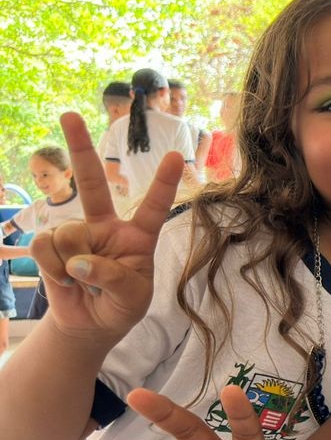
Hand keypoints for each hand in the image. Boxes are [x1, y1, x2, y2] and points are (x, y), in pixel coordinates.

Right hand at [31, 113, 181, 345]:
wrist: (90, 324)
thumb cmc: (121, 307)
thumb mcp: (131, 298)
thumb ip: (112, 278)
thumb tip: (79, 262)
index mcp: (138, 237)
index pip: (154, 207)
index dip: (164, 183)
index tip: (177, 156)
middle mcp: (107, 227)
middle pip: (93, 184)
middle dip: (80, 149)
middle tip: (69, 114)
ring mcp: (77, 233)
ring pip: (68, 233)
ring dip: (71, 265)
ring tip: (82, 282)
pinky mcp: (50, 245)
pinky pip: (45, 246)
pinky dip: (52, 267)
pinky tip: (63, 280)